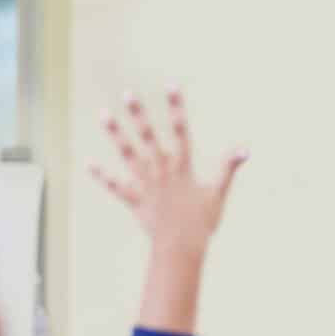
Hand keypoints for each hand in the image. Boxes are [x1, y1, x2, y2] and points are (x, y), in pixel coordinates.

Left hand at [90, 89, 246, 258]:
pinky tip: (88, 164)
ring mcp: (145, 184)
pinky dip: (102, 176)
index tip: (171, 86)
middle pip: (148, 137)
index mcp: (182, 167)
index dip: (176, 108)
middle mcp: (161, 171)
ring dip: (115, 134)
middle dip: (139, 114)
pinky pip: (116, 186)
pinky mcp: (134, 200)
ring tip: (104, 115)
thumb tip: (245, 149)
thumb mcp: (218, 193)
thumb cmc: (202, 223)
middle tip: (129, 94)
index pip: (180, 131)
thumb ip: (228, 168)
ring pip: (128, 154)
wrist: (181, 248)